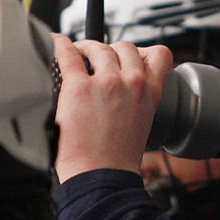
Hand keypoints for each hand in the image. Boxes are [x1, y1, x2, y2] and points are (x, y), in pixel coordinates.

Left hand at [51, 34, 172, 181]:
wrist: (103, 175)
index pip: (160, 55)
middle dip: (112, 49)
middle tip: (99, 58)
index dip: (144, 51)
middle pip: (125, 46)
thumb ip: (139, 99)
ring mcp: (107, 83)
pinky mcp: (79, 88)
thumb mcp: (144, 122)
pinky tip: (59, 44)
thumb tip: (124, 89)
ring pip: (99, 47)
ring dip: (88, 48)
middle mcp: (133, 83)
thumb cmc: (119, 157)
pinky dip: (63, 46)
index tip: (130, 56)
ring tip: (79, 54)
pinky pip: (69, 56)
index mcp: (151, 93)